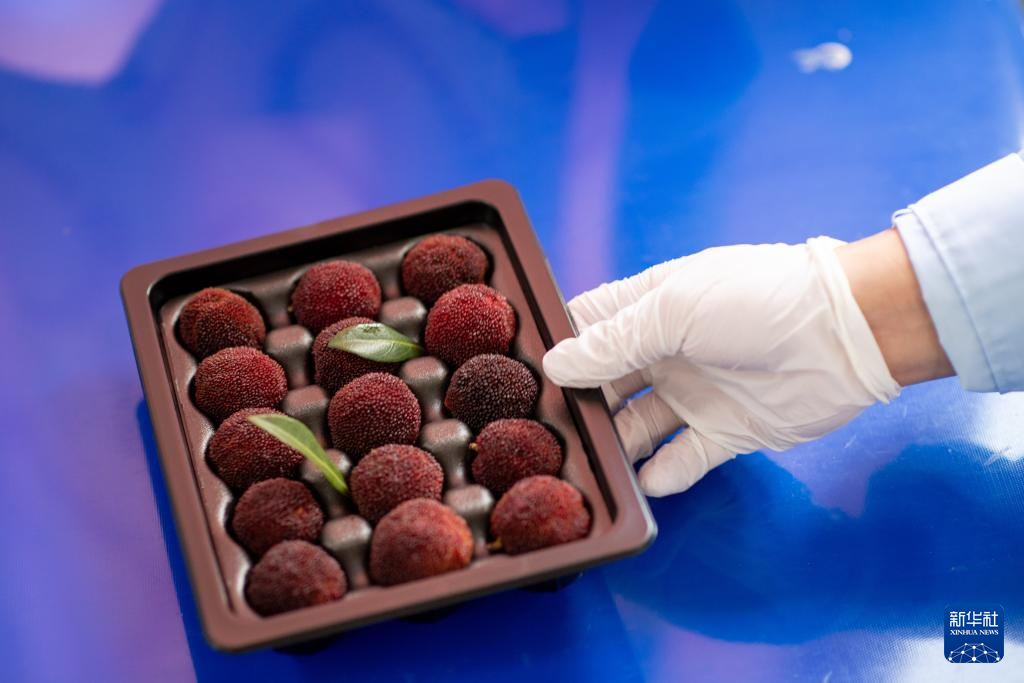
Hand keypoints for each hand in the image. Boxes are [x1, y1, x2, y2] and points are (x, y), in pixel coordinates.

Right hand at [543, 236, 906, 496]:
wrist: (845, 334)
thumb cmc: (756, 302)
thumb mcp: (674, 310)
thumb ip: (614, 342)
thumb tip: (555, 364)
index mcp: (651, 308)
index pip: (590, 326)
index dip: (560, 347)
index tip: (526, 375)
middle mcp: (665, 352)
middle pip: (606, 384)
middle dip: (582, 405)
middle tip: (553, 431)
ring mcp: (693, 394)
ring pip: (637, 427)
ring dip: (617, 445)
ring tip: (597, 462)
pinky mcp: (724, 433)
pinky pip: (683, 459)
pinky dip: (666, 471)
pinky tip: (651, 479)